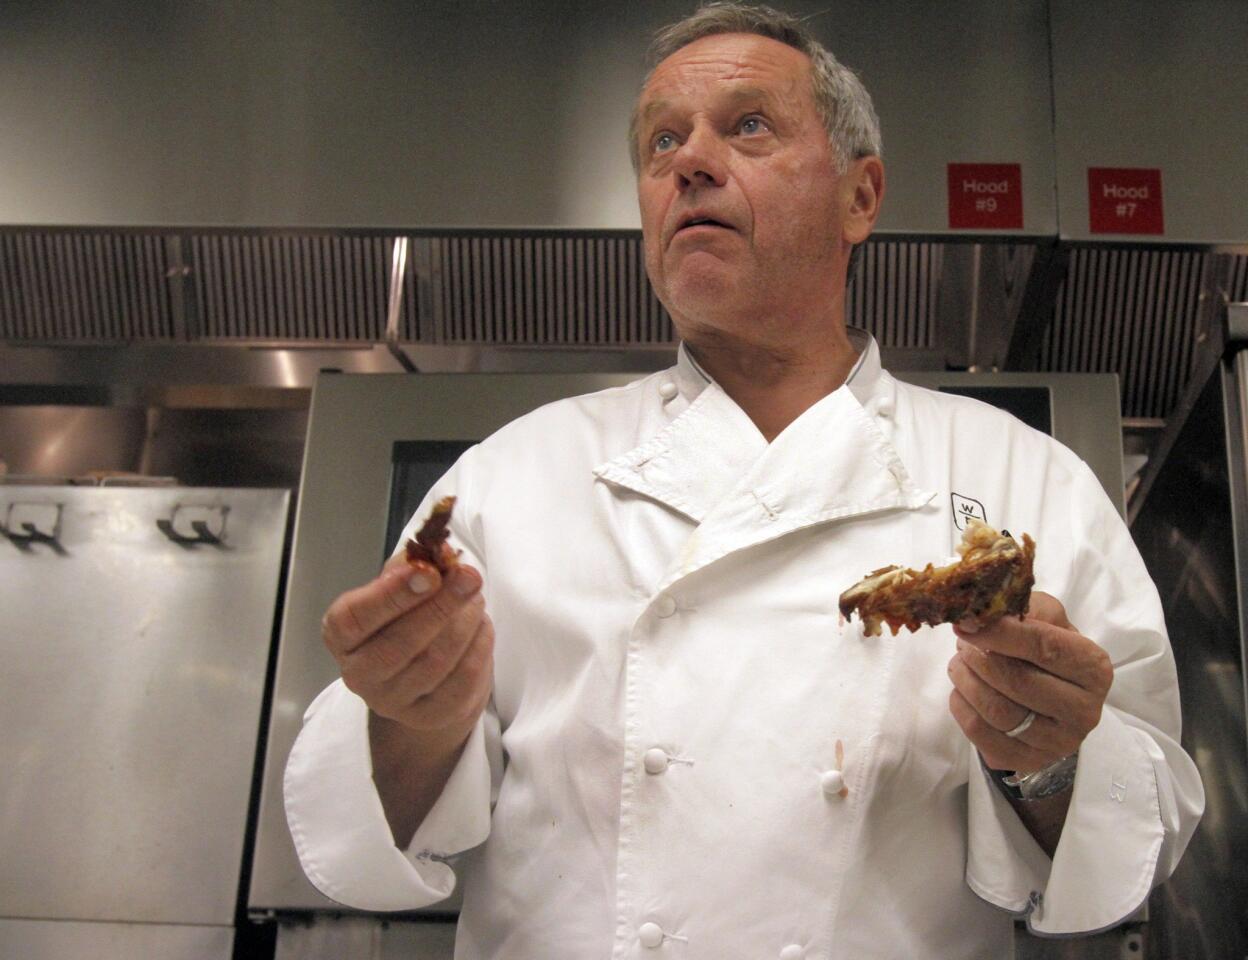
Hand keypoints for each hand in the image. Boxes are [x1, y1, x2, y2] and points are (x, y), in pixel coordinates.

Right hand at [322, 554, 494, 740]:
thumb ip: (412, 568)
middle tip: (470, 577)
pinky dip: (479, 648)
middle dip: (440, 606)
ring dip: (464, 623)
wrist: (418, 678)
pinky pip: (461, 682)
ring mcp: (392, 702)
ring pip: (435, 662)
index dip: (392, 595)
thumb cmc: (401, 621)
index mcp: (341, 635)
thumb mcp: (397, 589)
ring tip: (476, 598)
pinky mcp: (428, 717)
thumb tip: (442, 554)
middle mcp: (358, 674)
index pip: (356, 618)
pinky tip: (482, 626)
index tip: (429, 572)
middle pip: (399, 644)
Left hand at [947, 591, 1112, 773]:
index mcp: (1094, 669)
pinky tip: (963, 690)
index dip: (1001, 633)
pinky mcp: (1028, 762)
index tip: (968, 622)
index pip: (1045, 647)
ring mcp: (1058, 743)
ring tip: (959, 662)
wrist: (1050, 700)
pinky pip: (981, 734)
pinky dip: (962, 706)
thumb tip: (982, 614)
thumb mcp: (1046, 619)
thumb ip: (1023, 609)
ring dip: (966, 680)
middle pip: (1018, 682)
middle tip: (962, 642)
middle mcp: (1085, 711)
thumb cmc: (1046, 652)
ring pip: (998, 711)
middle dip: (979, 658)